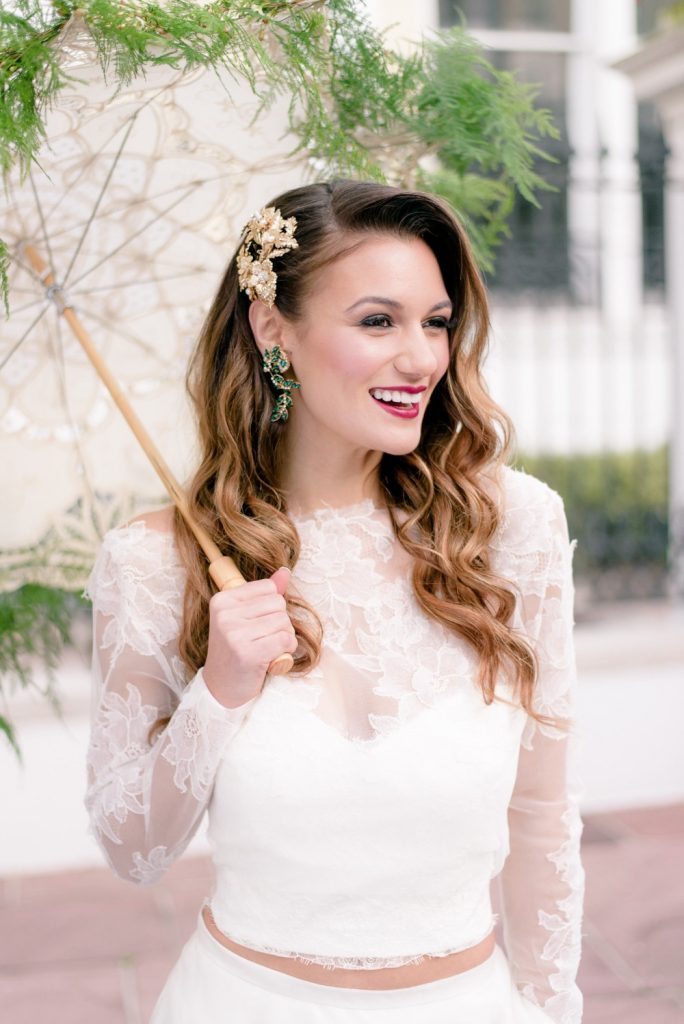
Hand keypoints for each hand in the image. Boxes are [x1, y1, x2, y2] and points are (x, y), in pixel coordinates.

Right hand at [202, 566, 296, 707]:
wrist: (221, 688)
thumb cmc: (237, 650)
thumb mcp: (246, 618)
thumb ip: (265, 594)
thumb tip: (285, 571)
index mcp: (222, 600)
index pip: (269, 588)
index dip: (272, 608)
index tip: (256, 625)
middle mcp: (225, 614)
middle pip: (278, 604)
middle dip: (279, 623)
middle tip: (262, 640)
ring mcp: (235, 634)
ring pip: (284, 622)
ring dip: (284, 639)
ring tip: (266, 650)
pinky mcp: (248, 653)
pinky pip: (285, 640)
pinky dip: (286, 651)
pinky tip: (272, 659)